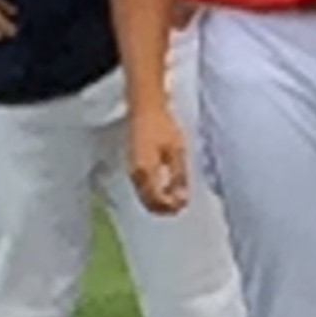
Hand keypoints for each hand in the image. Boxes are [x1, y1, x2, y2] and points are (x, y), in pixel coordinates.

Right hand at [127, 100, 190, 215]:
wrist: (145, 108)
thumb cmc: (161, 125)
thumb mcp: (177, 151)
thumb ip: (179, 177)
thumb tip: (182, 199)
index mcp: (146, 171)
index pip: (157, 201)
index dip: (171, 207)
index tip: (184, 203)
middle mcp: (135, 175)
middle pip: (148, 203)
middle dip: (165, 208)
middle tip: (181, 203)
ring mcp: (132, 171)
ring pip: (144, 198)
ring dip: (160, 202)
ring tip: (177, 196)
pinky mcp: (133, 167)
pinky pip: (142, 189)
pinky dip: (154, 194)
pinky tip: (166, 187)